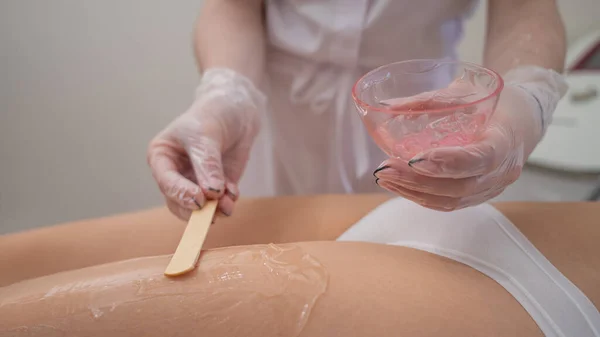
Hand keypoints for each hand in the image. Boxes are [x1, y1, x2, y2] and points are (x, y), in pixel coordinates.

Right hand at [147, 68, 265, 219]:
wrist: (237, 110)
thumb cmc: (213, 115)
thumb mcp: (207, 136)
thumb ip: (208, 165)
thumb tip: (212, 192)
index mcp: (161, 157)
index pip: (166, 182)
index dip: (181, 193)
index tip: (199, 200)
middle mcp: (175, 173)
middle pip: (178, 202)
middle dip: (197, 209)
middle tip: (212, 212)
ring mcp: (196, 182)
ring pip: (199, 207)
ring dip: (214, 209)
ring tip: (228, 203)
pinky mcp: (217, 187)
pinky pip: (218, 203)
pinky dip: (226, 202)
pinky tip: (234, 191)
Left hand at [374, 66, 566, 210]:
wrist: (524, 119)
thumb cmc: (496, 101)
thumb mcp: (467, 92)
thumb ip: (429, 101)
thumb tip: (385, 105)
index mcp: (506, 140)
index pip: (481, 158)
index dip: (448, 162)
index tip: (414, 158)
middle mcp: (503, 171)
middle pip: (460, 186)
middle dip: (418, 180)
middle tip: (386, 168)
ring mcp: (493, 187)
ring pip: (452, 200)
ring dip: (414, 192)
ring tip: (385, 178)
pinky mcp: (481, 194)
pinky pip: (451, 203)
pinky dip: (423, 197)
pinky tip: (400, 186)